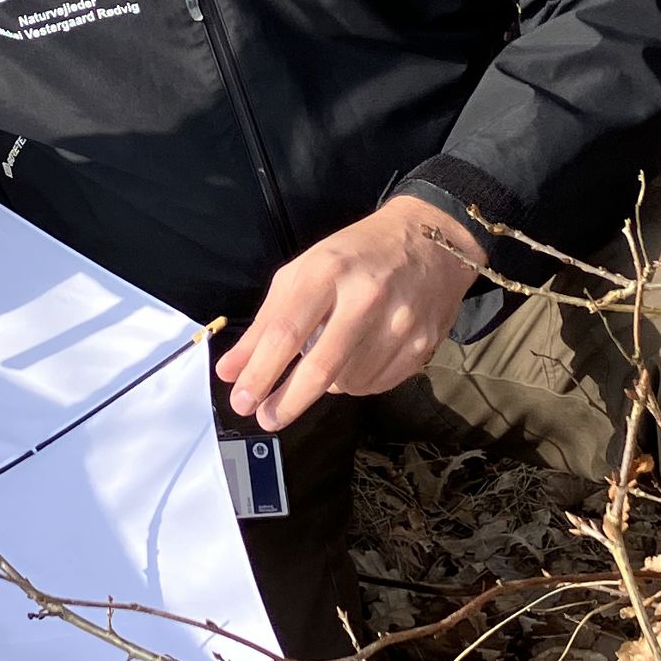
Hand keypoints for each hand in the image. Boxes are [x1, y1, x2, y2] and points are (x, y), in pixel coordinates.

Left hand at [214, 196, 485, 434]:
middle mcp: (366, 296)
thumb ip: (265, 323)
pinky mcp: (423, 344)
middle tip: (266, 418)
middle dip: (287, 401)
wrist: (430, 241)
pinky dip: (355, 383)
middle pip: (320, 368)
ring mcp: (400, 322)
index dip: (260, 373)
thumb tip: (229, 373)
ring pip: (348, 382)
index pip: (287, 333)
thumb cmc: (354, 256)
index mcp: (328, 271)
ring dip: (325, 386)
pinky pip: (376, 385)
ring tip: (324, 363)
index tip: (241, 401)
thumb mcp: (303, 274)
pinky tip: (355, 361)